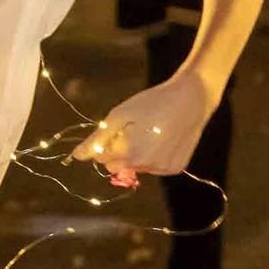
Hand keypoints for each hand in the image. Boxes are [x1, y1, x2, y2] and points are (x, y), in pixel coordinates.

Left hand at [71, 71, 214, 178]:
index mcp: (130, 154)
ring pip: (136, 167)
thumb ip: (97, 139)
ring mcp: (163, 170)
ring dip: (136, 154)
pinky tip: (163, 139)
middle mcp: (146, 167)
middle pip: (117, 166)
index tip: (117, 126)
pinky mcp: (175, 168)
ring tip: (150, 131)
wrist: (192, 98)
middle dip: (118, 151)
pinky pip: (154, 167)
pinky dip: (153, 156)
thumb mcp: (120, 115)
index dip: (105, 141)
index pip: (101, 158)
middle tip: (133, 128)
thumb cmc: (152, 102)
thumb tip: (77, 156)